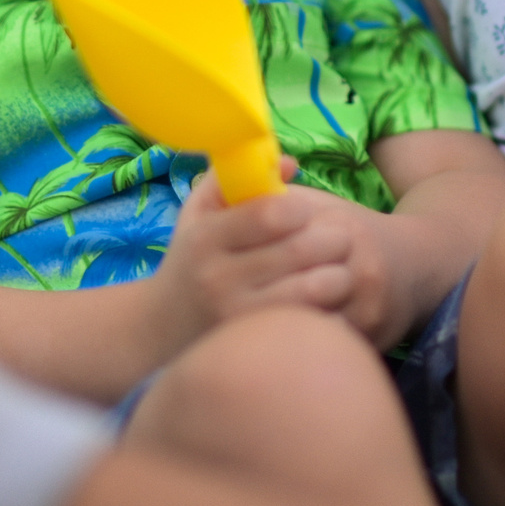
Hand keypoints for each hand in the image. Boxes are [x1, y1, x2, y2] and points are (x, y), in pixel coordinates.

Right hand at [148, 160, 406, 348]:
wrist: (162, 326)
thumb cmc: (191, 257)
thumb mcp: (199, 210)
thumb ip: (239, 177)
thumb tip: (290, 163)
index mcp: (206, 238)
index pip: (268, 214)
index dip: (302, 208)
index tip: (310, 212)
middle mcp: (219, 278)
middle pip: (298, 250)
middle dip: (332, 238)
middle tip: (342, 237)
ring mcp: (239, 315)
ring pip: (313, 289)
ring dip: (339, 274)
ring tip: (341, 268)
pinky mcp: (258, 341)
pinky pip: (312, 320)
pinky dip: (331, 308)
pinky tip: (331, 301)